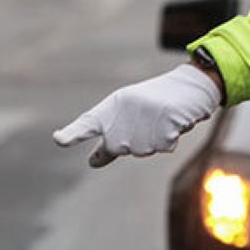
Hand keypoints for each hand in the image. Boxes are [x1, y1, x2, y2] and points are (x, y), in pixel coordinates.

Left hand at [52, 65, 221, 167]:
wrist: (191, 87)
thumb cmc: (156, 99)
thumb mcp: (128, 110)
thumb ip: (110, 136)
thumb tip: (93, 163)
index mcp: (111, 108)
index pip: (88, 124)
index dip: (73, 133)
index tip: (59, 139)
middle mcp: (124, 119)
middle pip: (116, 149)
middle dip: (131, 140)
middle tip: (146, 118)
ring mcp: (142, 128)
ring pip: (142, 150)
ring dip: (154, 138)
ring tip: (161, 116)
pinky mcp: (162, 134)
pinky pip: (164, 146)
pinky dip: (171, 137)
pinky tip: (174, 121)